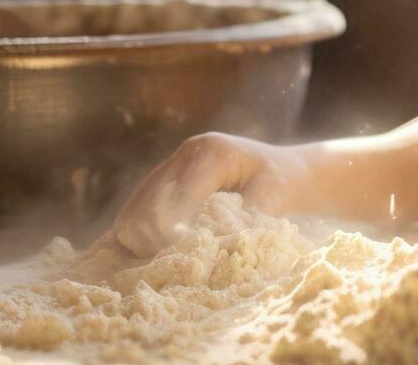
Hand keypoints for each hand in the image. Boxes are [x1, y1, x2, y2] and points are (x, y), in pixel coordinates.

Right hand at [103, 132, 308, 257]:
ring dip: (145, 242)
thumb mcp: (273, 200)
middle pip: (147, 207)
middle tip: (178, 264)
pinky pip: (135, 212)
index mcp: (213, 153)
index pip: (178, 200)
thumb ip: (243, 219)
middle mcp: (186, 154)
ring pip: (134, 212)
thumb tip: (213, 244)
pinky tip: (158, 253)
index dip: (177, 236)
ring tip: (169, 261)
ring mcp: (172, 165)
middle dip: (157, 242)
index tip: (188, 261)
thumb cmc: (281, 185)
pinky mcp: (163, 181)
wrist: (283, 170)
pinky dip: (141, 237)